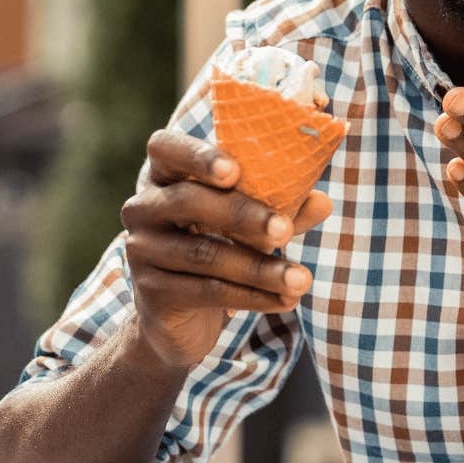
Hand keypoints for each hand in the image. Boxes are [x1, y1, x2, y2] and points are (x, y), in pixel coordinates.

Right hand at [121, 130, 331, 369]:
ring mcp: (141, 250)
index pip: (165, 148)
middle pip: (188, 201)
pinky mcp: (151, 292)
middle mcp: (143, 208)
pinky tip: (285, 300)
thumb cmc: (220, 246)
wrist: (180, 314)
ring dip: (260, 268)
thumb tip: (322, 202)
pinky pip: (206, 290)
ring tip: (302, 279)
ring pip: (204, 254)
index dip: (197, 155)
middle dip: (243, 215)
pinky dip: (252, 296)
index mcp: (165, 175)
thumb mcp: (250, 223)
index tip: (235, 171)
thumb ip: (281, 208)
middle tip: (285, 231)